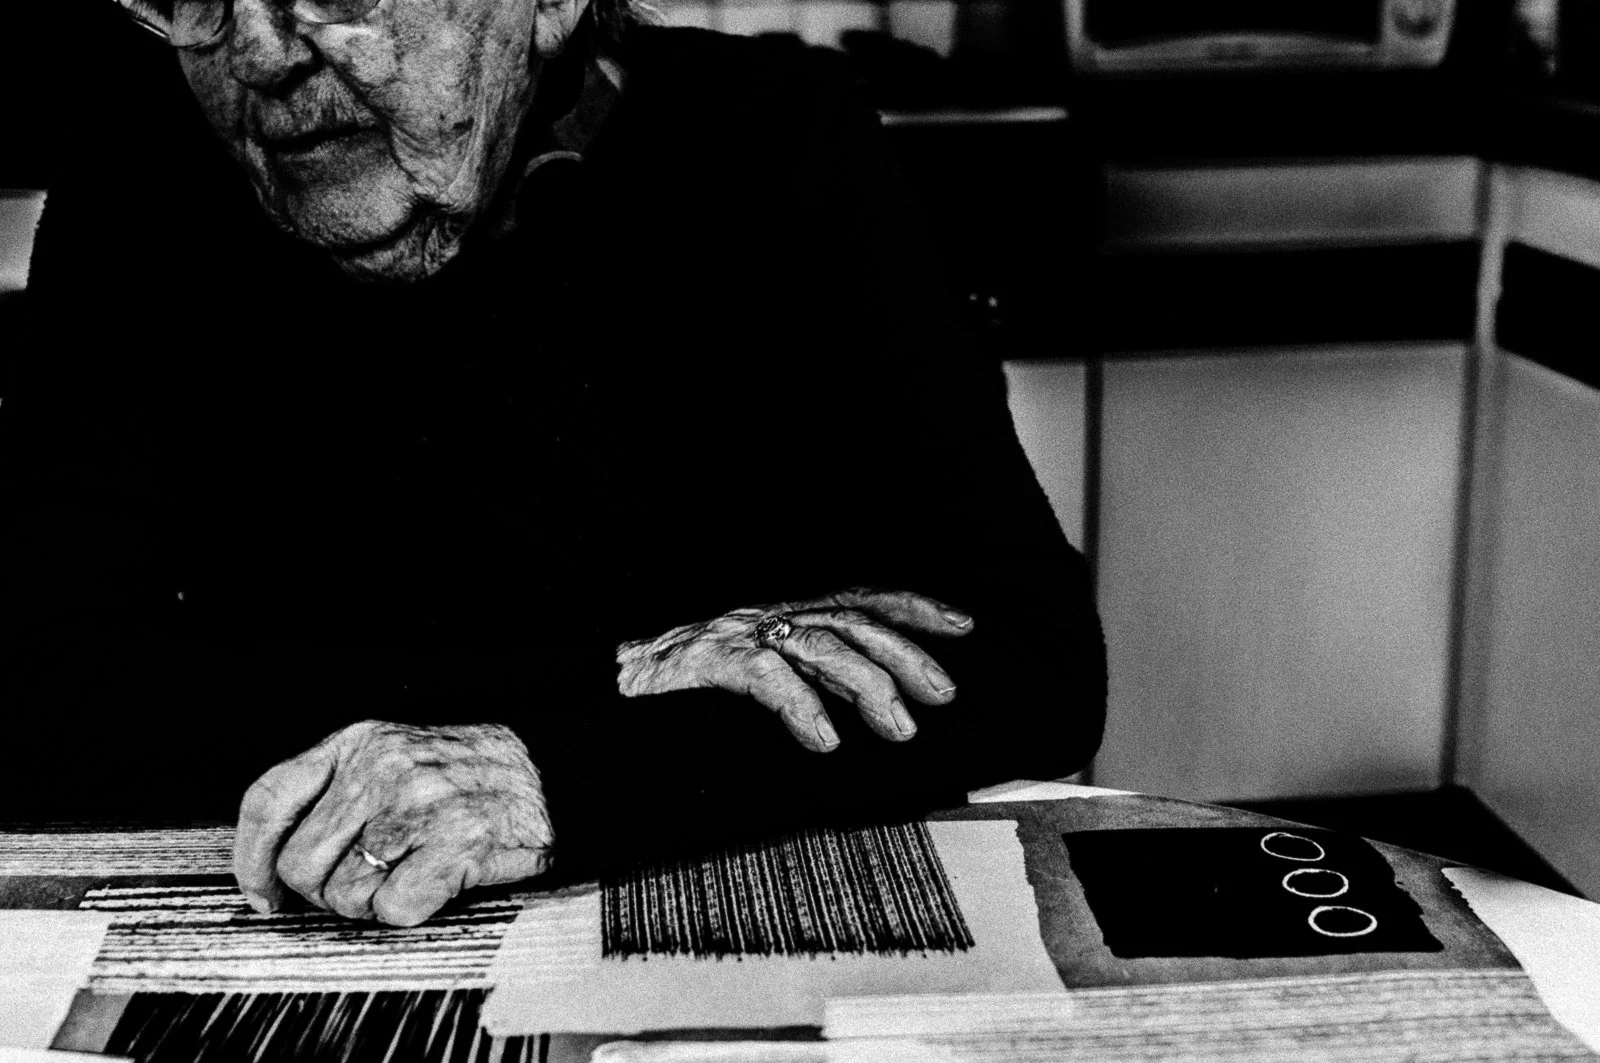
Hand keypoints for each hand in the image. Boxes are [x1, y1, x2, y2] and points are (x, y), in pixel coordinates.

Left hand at [233, 720, 552, 925]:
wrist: (555, 776)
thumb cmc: (467, 779)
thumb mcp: (394, 757)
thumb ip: (336, 792)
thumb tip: (273, 870)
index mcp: (359, 742)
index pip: (269, 798)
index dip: (251, 858)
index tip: (261, 893)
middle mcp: (381, 767)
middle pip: (301, 863)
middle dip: (325, 892)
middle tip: (367, 883)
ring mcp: (418, 803)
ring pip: (343, 894)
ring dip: (371, 903)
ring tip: (411, 874)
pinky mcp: (454, 842)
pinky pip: (392, 909)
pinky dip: (411, 909)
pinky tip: (438, 881)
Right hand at [615, 587, 973, 752]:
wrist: (602, 683)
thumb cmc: (684, 691)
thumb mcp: (756, 676)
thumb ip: (807, 680)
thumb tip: (869, 712)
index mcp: (784, 615)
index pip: (861, 599)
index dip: (914, 609)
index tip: (964, 627)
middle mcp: (768, 616)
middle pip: (855, 622)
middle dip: (908, 656)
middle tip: (944, 695)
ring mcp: (738, 634)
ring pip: (821, 644)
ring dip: (868, 687)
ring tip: (899, 728)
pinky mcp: (707, 662)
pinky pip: (765, 677)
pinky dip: (801, 707)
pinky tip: (824, 740)